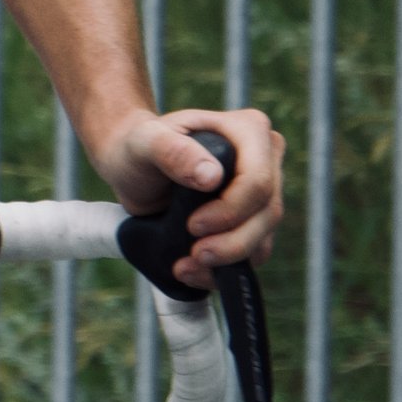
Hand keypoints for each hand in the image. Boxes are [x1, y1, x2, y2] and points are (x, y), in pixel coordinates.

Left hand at [94, 106, 283, 292]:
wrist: (134, 168)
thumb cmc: (140, 146)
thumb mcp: (145, 141)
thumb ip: (172, 151)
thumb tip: (212, 176)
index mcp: (249, 130)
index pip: (258, 181)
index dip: (230, 210)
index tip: (193, 225)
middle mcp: (266, 160)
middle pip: (267, 213)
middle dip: (232, 242)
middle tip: (194, 254)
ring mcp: (263, 193)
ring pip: (264, 237)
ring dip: (228, 260)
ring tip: (187, 267)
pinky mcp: (253, 220)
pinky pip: (253, 252)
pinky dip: (224, 268)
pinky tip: (193, 271)